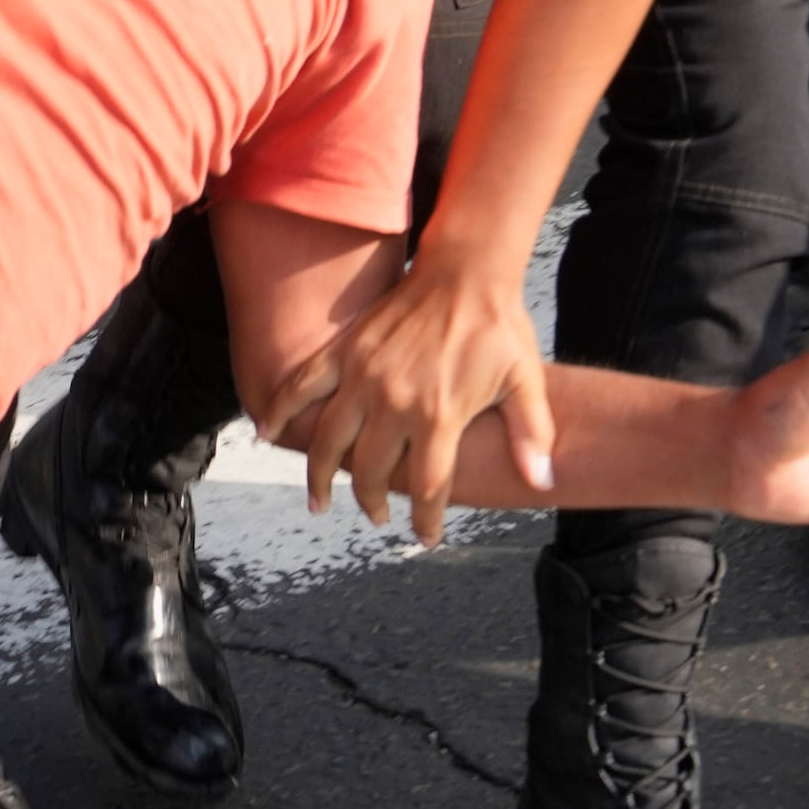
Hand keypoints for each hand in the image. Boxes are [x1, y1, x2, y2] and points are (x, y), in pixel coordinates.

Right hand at [254, 236, 557, 544]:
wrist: (466, 272)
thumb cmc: (498, 328)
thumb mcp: (526, 383)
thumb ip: (532, 436)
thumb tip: (542, 482)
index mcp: (438, 414)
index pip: (426, 487)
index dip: (425, 520)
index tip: (425, 536)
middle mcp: (394, 400)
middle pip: (369, 472)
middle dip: (372, 504)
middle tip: (378, 517)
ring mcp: (362, 375)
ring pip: (328, 441)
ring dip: (319, 477)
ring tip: (320, 502)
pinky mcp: (345, 350)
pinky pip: (302, 386)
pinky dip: (281, 409)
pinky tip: (266, 432)